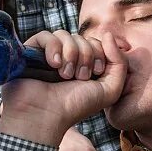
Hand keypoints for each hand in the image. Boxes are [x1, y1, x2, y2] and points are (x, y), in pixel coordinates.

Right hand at [0, 31, 126, 146]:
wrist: (45, 116)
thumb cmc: (76, 106)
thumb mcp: (109, 90)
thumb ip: (120, 63)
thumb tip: (108, 34)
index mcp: (84, 65)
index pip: (95, 41)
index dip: (99, 53)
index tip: (94, 73)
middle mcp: (66, 58)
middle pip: (82, 37)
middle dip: (86, 55)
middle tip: (79, 77)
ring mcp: (48, 54)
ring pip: (64, 34)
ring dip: (71, 54)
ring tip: (65, 75)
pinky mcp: (31, 51)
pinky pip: (45, 35)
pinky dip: (53, 48)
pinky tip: (54, 64)